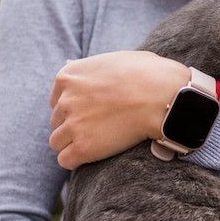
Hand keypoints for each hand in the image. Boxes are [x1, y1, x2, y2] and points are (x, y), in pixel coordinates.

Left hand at [49, 51, 189, 169]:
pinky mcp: (83, 147)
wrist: (163, 97)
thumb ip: (97, 68)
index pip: (57, 99)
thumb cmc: (150, 75)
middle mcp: (65, 100)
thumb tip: (93, 70)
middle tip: (98, 128)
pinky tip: (92, 157)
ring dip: (73, 144)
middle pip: (57, 120)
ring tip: (95, 145)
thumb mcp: (117, 59)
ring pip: (57, 142)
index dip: (74, 108)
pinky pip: (66, 160)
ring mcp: (73, 124)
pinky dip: (76, 160)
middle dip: (75, 125)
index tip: (91, 112)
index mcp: (69, 76)